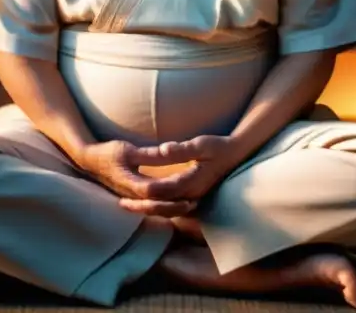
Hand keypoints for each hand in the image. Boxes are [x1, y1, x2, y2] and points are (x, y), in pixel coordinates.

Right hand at [75, 140, 198, 216]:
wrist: (89, 161)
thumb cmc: (108, 153)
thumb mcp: (128, 151)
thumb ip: (149, 155)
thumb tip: (168, 152)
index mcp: (133, 185)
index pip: (156, 195)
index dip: (173, 197)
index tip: (190, 195)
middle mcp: (133, 196)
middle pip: (157, 207)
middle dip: (175, 207)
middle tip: (195, 204)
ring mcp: (131, 198)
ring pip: (153, 208)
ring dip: (170, 208)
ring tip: (189, 204)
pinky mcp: (130, 196)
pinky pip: (149, 205)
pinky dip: (162, 206)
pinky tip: (173, 202)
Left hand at [118, 135, 240, 213]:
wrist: (235, 155)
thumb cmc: (218, 147)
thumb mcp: (201, 144)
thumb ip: (181, 149)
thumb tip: (162, 150)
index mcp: (192, 182)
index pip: (163, 191)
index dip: (144, 191)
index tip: (127, 189)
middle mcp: (192, 195)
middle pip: (163, 206)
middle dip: (141, 207)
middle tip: (120, 204)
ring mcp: (194, 198)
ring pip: (167, 210)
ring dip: (148, 209)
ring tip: (128, 206)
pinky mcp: (193, 197)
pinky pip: (173, 208)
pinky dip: (158, 207)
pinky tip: (146, 203)